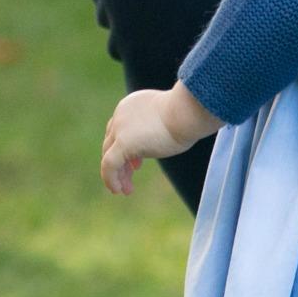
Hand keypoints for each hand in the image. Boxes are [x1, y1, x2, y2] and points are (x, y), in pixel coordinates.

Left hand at [102, 85, 216, 195]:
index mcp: (132, 106)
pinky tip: (117, 190)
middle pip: (112, 142)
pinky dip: (110, 179)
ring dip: (117, 174)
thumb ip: (162, 126)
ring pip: (109, 155)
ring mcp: (120, 129)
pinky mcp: (123, 143)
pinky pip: (109, 165)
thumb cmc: (188, 114)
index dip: (125, 148)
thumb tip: (167, 136)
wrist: (187, 110)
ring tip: (124, 190)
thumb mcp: (170, 118)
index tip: (136, 165)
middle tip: (129, 178)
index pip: (120, 129)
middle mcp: (121, 115)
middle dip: (120, 163)